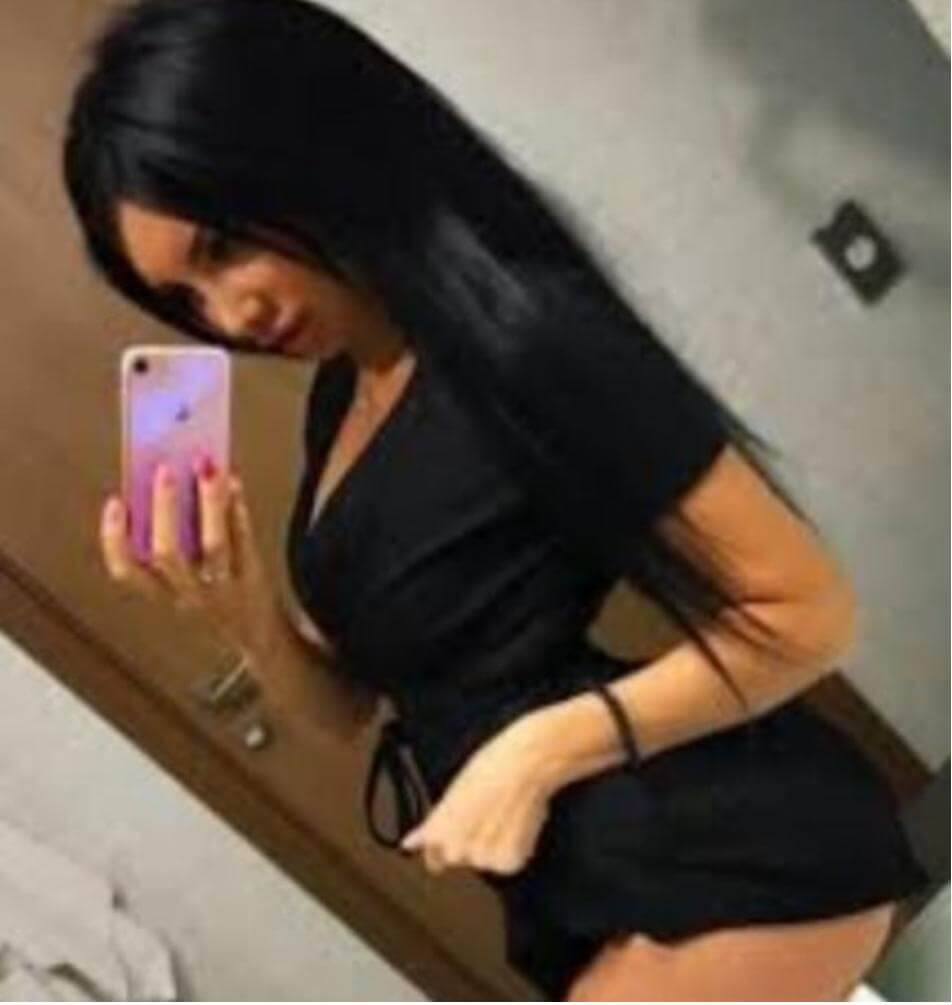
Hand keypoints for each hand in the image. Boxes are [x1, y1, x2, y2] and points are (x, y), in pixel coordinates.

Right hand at [99, 458, 280, 658]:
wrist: (260, 640)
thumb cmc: (219, 601)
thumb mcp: (188, 583)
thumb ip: (179, 544)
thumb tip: (176, 484)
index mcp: (165, 595)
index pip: (127, 573)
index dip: (114, 539)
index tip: (115, 502)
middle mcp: (191, 596)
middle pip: (168, 556)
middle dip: (163, 510)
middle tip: (165, 471)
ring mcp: (224, 589)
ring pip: (213, 545)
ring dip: (209, 503)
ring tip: (208, 468)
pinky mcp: (254, 578)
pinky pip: (245, 540)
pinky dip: (238, 509)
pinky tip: (234, 483)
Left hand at [399, 713, 557, 876]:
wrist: (525, 764)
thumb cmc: (491, 767)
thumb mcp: (454, 793)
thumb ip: (433, 824)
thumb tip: (410, 843)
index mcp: (437, 831)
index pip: (434, 859)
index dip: (441, 850)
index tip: (448, 847)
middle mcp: (455, 850)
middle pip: (460, 857)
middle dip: (470, 841)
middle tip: (488, 812)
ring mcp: (482, 859)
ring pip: (485, 860)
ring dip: (494, 844)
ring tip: (506, 813)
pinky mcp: (509, 862)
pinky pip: (508, 862)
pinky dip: (514, 847)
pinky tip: (518, 823)